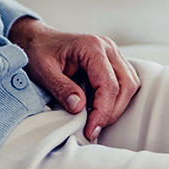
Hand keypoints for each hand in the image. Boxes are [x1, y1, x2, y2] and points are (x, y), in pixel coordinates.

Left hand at [8, 17, 139, 141]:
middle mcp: (107, 47)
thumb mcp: (44, 72)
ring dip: (117, 105)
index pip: (109, 84)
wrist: (38, 40)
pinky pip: (125, 81)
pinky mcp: (112, 61)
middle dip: (112, 111)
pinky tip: (99, 106)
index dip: (103, 111)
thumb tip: (78, 107)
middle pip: (126, 85)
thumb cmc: (40, 52)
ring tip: (96, 119)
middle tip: (93, 128)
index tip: (91, 129)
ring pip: (130, 84)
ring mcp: (112, 53)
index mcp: (91, 46)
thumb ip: (61, 88)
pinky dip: (117, 98)